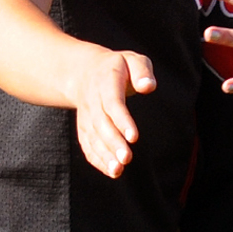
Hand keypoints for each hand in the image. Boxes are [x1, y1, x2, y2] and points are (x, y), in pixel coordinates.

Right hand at [65, 48, 152, 178]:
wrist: (85, 72)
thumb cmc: (119, 67)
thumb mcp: (133, 60)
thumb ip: (142, 71)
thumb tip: (148, 86)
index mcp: (106, 81)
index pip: (113, 103)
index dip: (122, 121)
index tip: (134, 137)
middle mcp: (92, 100)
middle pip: (101, 124)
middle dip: (113, 143)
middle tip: (126, 159)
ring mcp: (86, 115)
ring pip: (93, 137)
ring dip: (104, 155)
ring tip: (118, 170)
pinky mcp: (84, 127)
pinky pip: (88, 144)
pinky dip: (97, 159)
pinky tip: (111, 171)